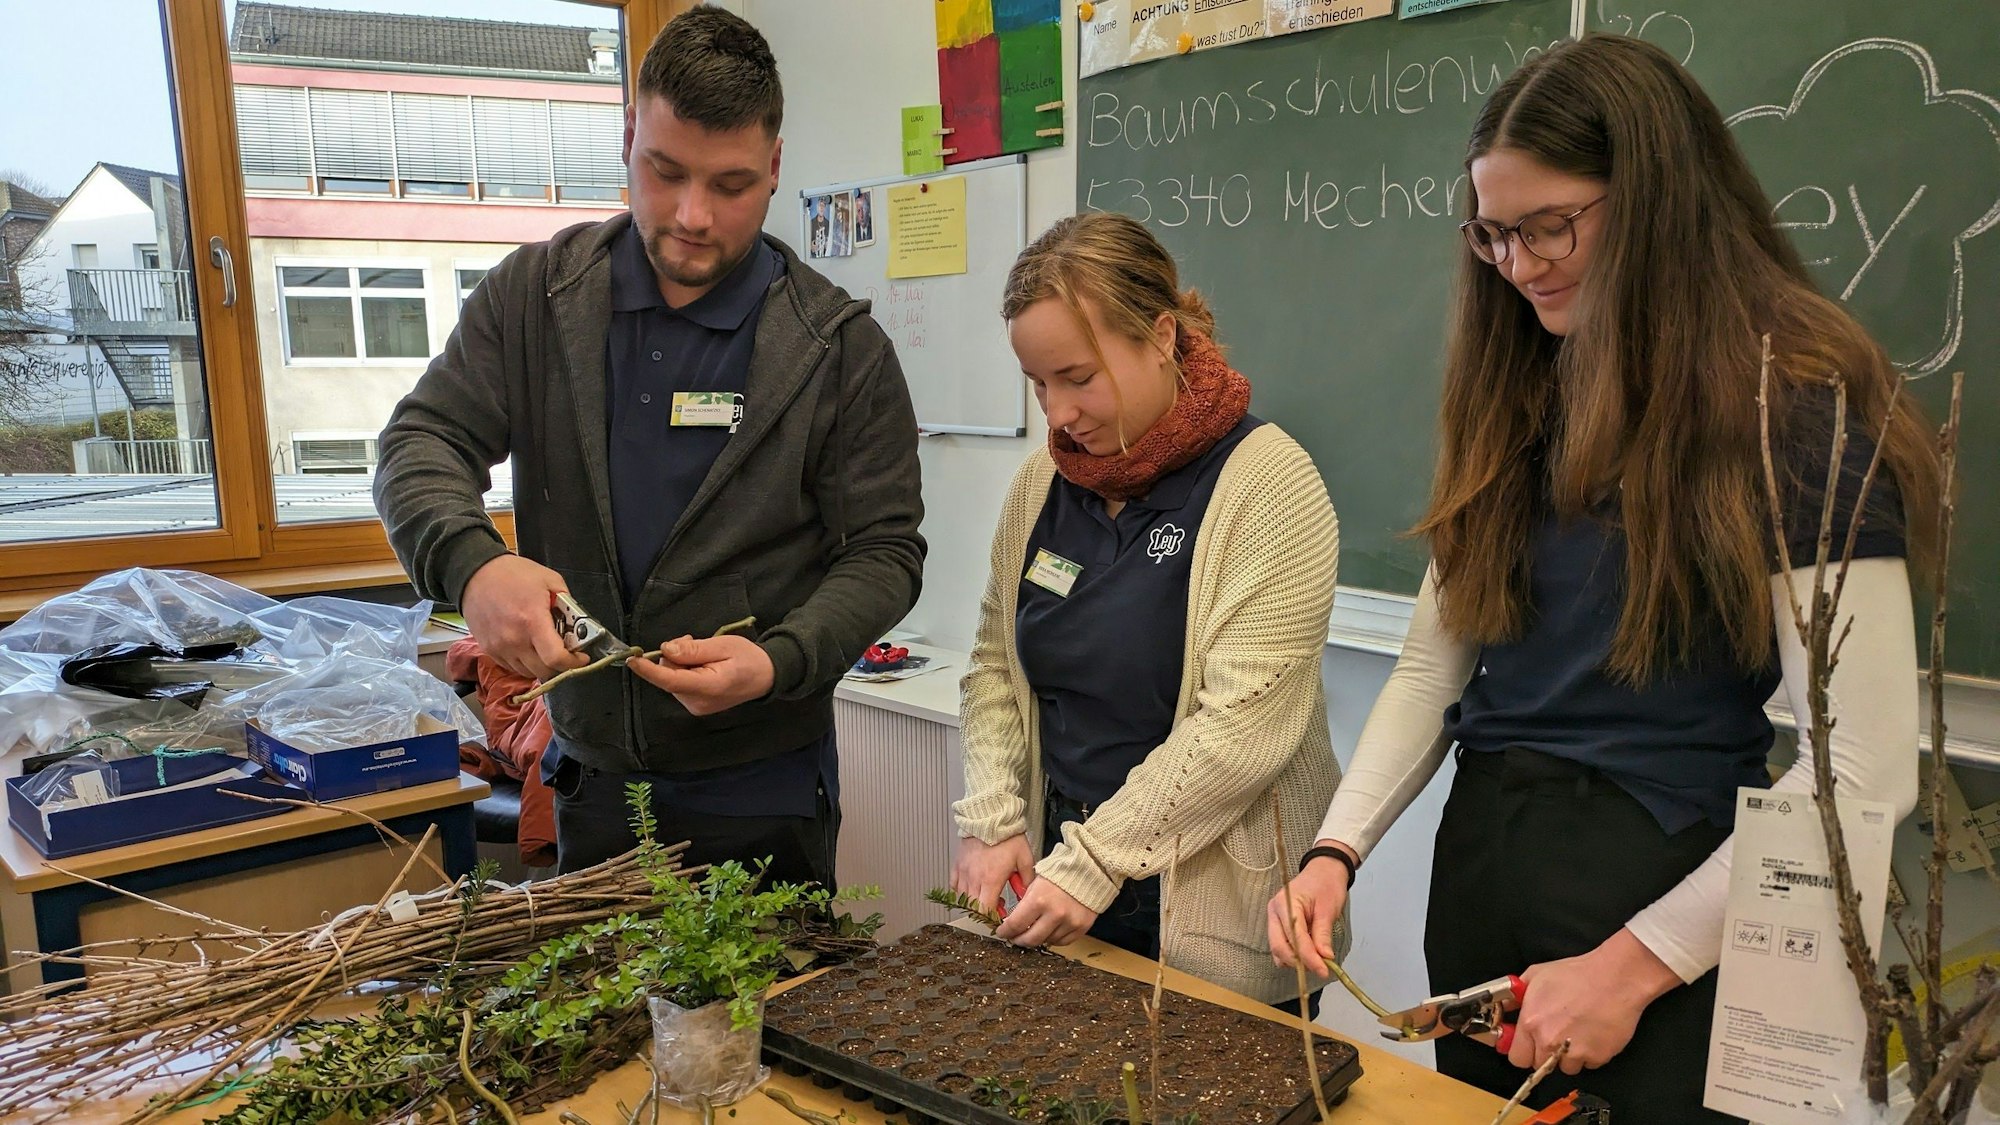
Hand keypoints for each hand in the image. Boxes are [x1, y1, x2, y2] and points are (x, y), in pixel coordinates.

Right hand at [460, 554, 589, 681]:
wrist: (475, 573)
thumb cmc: (512, 574)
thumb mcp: (550, 580)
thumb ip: (567, 602)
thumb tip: (578, 622)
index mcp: (532, 621)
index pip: (555, 659)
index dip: (573, 663)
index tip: (581, 657)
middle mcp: (514, 639)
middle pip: (543, 671)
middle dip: (559, 665)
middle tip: (564, 652)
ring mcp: (499, 647)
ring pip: (527, 672)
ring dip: (540, 665)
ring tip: (544, 647)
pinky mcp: (489, 649)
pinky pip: (512, 666)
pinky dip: (524, 662)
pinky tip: (527, 645)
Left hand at [629, 634, 773, 715]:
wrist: (767, 676)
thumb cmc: (748, 658)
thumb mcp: (723, 646)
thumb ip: (694, 650)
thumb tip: (666, 650)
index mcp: (707, 688)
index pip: (670, 681)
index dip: (648, 670)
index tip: (632, 659)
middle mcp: (697, 702)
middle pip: (669, 676)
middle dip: (674, 656)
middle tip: (693, 640)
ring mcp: (696, 707)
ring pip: (672, 679)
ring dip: (680, 662)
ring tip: (702, 652)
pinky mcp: (696, 705)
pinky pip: (679, 684)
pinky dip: (684, 670)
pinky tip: (700, 663)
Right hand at [951, 834, 1036, 918]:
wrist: (990, 817)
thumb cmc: (1007, 835)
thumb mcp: (1024, 858)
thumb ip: (1026, 880)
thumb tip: (1026, 894)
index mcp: (991, 879)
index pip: (985, 911)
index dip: (992, 918)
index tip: (1000, 915)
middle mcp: (974, 878)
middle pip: (973, 908)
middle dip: (985, 911)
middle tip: (996, 906)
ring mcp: (964, 872)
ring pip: (963, 898)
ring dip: (975, 902)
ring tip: (986, 895)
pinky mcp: (958, 865)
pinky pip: (954, 886)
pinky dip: (962, 891)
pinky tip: (972, 887)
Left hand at [994, 874, 1097, 947]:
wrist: (1089, 869)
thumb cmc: (1061, 872)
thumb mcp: (1035, 883)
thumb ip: (1025, 904)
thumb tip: (1013, 921)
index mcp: (1039, 900)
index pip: (1015, 925)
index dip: (1005, 931)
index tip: (1002, 932)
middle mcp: (1054, 914)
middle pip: (1030, 939)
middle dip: (1019, 940)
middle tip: (1015, 938)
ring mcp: (1069, 922)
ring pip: (1046, 942)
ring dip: (1038, 938)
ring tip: (1034, 931)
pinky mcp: (1081, 927)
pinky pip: (1063, 942)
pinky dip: (1054, 938)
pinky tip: (1050, 930)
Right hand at [1266, 839, 1353, 977]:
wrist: (1323, 870)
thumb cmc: (1326, 884)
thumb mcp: (1328, 909)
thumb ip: (1323, 935)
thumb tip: (1324, 958)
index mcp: (1286, 904)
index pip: (1295, 937)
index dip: (1309, 957)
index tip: (1324, 970)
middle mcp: (1274, 912)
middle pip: (1279, 946)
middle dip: (1298, 962)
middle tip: (1320, 969)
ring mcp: (1274, 918)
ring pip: (1277, 949)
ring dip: (1294, 960)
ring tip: (1316, 961)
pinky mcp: (1278, 924)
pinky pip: (1280, 945)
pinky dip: (1292, 954)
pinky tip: (1308, 954)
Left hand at [1508, 928, 1681, 1072]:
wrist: (1616, 978)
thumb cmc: (1578, 974)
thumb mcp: (1536, 975)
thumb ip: (1515, 996)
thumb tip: (1504, 1007)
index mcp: (1531, 1023)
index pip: (1517, 1058)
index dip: (1523, 1051)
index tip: (1529, 1045)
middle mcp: (1550, 1041)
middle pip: (1540, 1066)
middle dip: (1545, 1054)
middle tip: (1556, 1035)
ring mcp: (1575, 1052)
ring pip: (1566, 1067)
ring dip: (1569, 1056)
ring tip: (1578, 1032)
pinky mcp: (1598, 1057)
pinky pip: (1589, 1064)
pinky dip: (1590, 1054)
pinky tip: (1593, 1033)